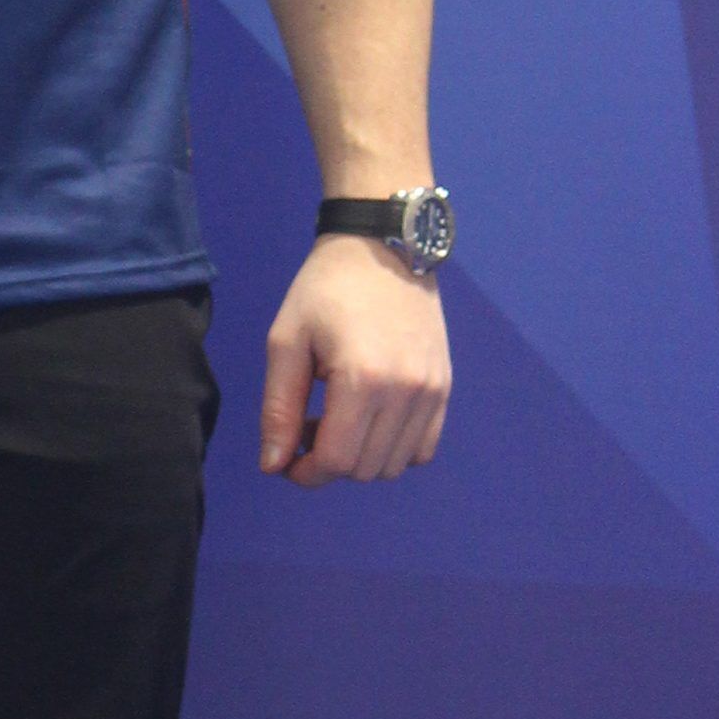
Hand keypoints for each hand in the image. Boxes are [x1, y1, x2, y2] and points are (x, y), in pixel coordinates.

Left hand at [259, 234, 450, 484]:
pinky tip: (370, 418)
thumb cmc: (324, 288)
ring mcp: (432, 393)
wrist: (381, 245)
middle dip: (329, 462)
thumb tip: (273, 466)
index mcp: (363, 379)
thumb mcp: (287, 340)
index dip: (306, 473)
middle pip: (365, 469)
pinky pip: (422, 449)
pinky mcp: (445, 388)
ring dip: (360, 457)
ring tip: (337, 418)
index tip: (286, 461)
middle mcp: (406, 393)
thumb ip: (278, 407)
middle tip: (307, 426)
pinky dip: (393, 448)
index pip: (337, 461)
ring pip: (393, 465)